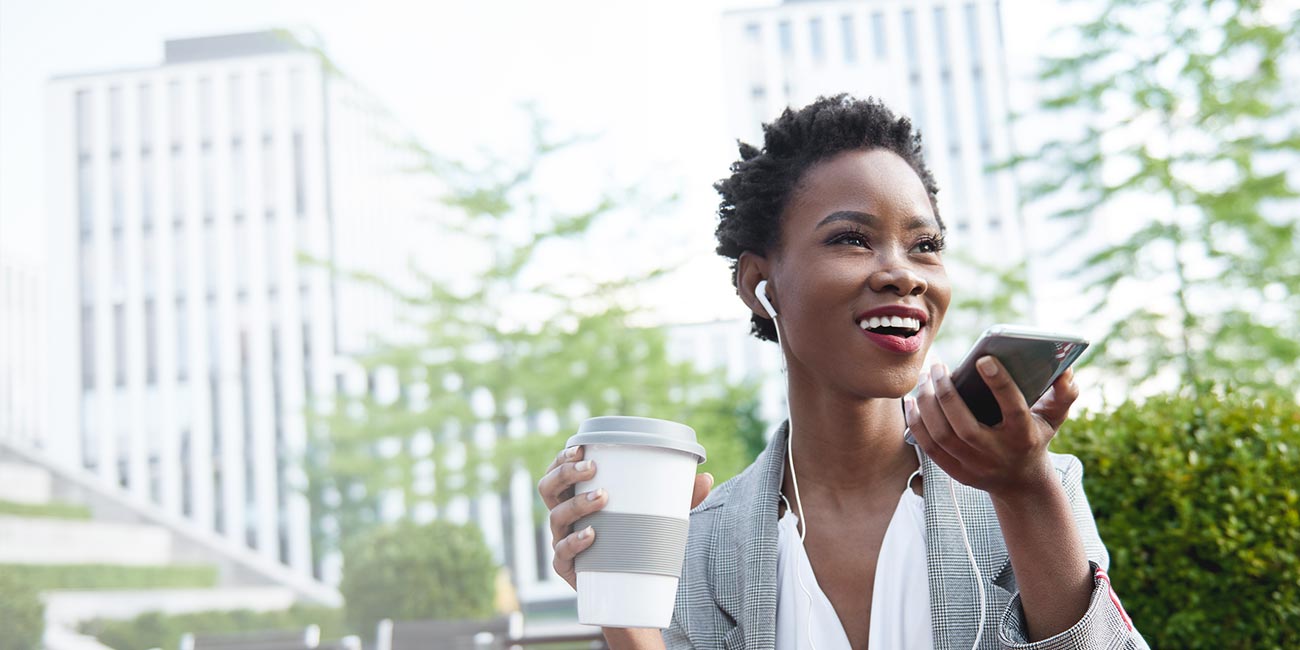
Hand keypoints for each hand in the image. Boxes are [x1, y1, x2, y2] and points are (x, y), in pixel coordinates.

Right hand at [537, 445, 713, 589]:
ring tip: (602, 497)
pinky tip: (592, 535)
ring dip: (576, 503)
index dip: (562, 457)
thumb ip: (682, 498)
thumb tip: (707, 477)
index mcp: (576, 498)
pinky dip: (575, 543)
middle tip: (592, 468)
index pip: (558, 471)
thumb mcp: (658, 518)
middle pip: (548, 489)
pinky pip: (562, 554)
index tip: (580, 446)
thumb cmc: (637, 544)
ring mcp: (562, 542)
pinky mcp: (568, 569)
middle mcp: (564, 518)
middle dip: (566, 473)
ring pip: (556, 517)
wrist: (629, 594)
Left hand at [905, 357, 1079, 496]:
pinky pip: (929, 448)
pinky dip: (917, 423)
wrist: (1021, 483)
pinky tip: (912, 401)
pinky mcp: (956, 473)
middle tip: (937, 366)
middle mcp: (998, 454)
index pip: (1012, 408)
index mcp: (1024, 436)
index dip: (999, 383)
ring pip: (942, 436)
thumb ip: (1064, 394)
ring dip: (928, 405)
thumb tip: (1066, 369)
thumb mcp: (1053, 418)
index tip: (983, 359)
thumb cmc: (1034, 438)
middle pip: (965, 426)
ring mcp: (975, 467)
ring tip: (924, 379)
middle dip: (947, 393)